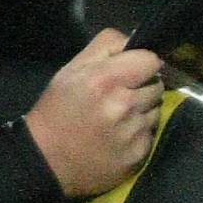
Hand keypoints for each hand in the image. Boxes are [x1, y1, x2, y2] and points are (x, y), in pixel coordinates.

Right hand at [24, 31, 165, 197]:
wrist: (46, 162)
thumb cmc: (57, 111)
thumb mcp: (71, 69)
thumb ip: (106, 47)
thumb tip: (136, 40)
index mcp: (105, 80)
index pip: (151, 60)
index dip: (142, 63)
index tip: (132, 70)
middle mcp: (123, 105)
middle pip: (157, 85)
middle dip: (142, 88)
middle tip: (120, 96)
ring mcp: (133, 132)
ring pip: (156, 110)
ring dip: (142, 111)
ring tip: (117, 118)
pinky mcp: (139, 155)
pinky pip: (151, 134)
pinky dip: (139, 133)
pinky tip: (119, 137)